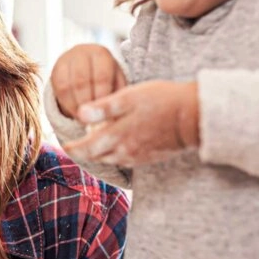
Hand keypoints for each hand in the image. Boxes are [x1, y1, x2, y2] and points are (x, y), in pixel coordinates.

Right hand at [50, 44, 127, 119]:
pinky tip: (76, 113)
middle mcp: (82, 53)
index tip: (103, 113)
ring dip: (75, 106)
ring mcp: (66, 60)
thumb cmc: (108, 77)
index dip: (101, 97)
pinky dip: (67, 105)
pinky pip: (58, 90)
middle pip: (81, 81)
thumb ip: (117, 96)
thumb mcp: (117, 82)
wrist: (90, 64)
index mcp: (101, 54)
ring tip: (85, 119)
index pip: (100, 76)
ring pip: (67, 86)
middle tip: (92, 120)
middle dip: (87, 104)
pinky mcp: (55, 70)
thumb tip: (113, 117)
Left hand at [64, 80, 199, 165]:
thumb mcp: (129, 97)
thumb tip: (79, 114)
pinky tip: (117, 148)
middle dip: (84, 154)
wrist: (194, 117)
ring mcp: (138, 156)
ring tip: (93, 148)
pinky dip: (116, 156)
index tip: (64, 146)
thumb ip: (103, 107)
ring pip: (111, 160)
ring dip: (99, 156)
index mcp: (116, 135)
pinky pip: (126, 161)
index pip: (87, 148)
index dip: (73, 148)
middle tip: (75, 148)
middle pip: (97, 157)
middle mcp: (125, 151)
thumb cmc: (161, 101)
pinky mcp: (150, 158)